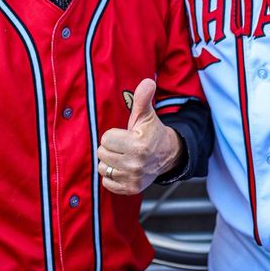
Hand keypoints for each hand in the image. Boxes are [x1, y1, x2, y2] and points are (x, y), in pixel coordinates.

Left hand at [97, 78, 182, 194]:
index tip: (125, 135)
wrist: (167, 155)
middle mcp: (135, 164)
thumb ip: (143, 98)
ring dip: (110, 162)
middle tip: (124, 146)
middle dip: (110, 147)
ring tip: (123, 157)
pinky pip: (107, 183)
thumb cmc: (151, 132)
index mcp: (138, 144)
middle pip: (102, 153)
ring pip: (103, 168)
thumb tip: (148, 81)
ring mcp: (133, 178)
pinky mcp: (131, 189)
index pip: (106, 139)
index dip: (113, 134)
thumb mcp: (146, 114)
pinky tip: (122, 168)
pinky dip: (112, 176)